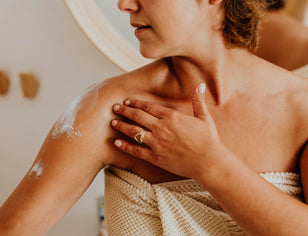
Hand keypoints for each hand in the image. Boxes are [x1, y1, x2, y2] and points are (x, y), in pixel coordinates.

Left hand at [111, 83, 225, 179]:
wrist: (208, 162)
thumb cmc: (208, 139)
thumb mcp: (204, 117)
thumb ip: (198, 100)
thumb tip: (200, 84)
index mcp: (172, 116)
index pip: (149, 107)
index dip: (136, 103)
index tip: (127, 100)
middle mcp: (161, 128)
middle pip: (137, 116)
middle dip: (124, 111)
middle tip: (115, 107)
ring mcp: (157, 143)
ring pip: (134, 132)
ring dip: (121, 126)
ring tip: (112, 122)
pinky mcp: (155, 157)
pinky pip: (136, 150)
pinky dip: (125, 146)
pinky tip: (116, 142)